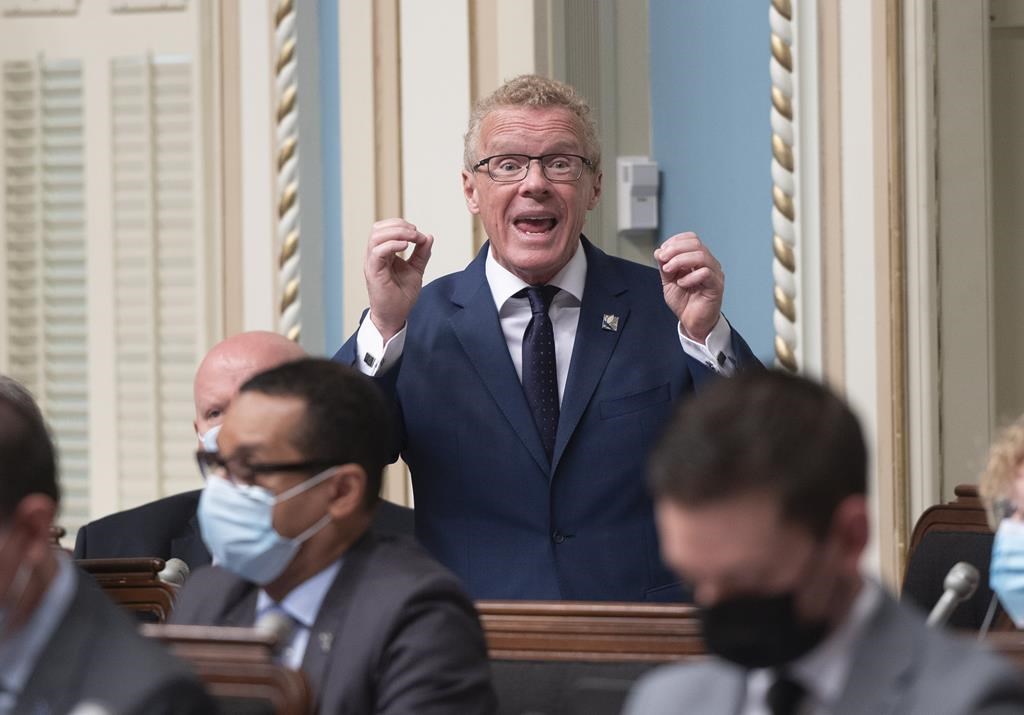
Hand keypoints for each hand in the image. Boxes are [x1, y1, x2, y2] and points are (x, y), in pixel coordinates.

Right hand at [364, 219, 433, 340]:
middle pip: (378, 228)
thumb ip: (421, 253)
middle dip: (399, 225)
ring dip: (397, 232)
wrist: (395, 316)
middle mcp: (375, 256)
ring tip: (412, 238)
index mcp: (383, 253)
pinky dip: (392, 245)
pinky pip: (377, 251)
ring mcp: (372, 263)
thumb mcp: (416, 270)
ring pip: (376, 236)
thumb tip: (428, 236)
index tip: (420, 235)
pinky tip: (405, 247)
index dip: (402, 225)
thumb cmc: (401, 296)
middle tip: (416, 233)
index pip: (385, 228)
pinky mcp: (373, 272)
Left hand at [654, 232, 723, 341]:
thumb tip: (659, 251)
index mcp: (698, 259)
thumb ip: (664, 266)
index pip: (691, 238)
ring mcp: (715, 274)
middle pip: (696, 244)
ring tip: (669, 271)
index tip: (662, 253)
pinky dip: (689, 277)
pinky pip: (706, 273)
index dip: (675, 241)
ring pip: (701, 256)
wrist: (691, 322)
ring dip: (680, 260)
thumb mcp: (668, 281)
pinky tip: (681, 283)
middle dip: (675, 249)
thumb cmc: (684, 302)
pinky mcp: (716, 286)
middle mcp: (709, 263)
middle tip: (663, 260)